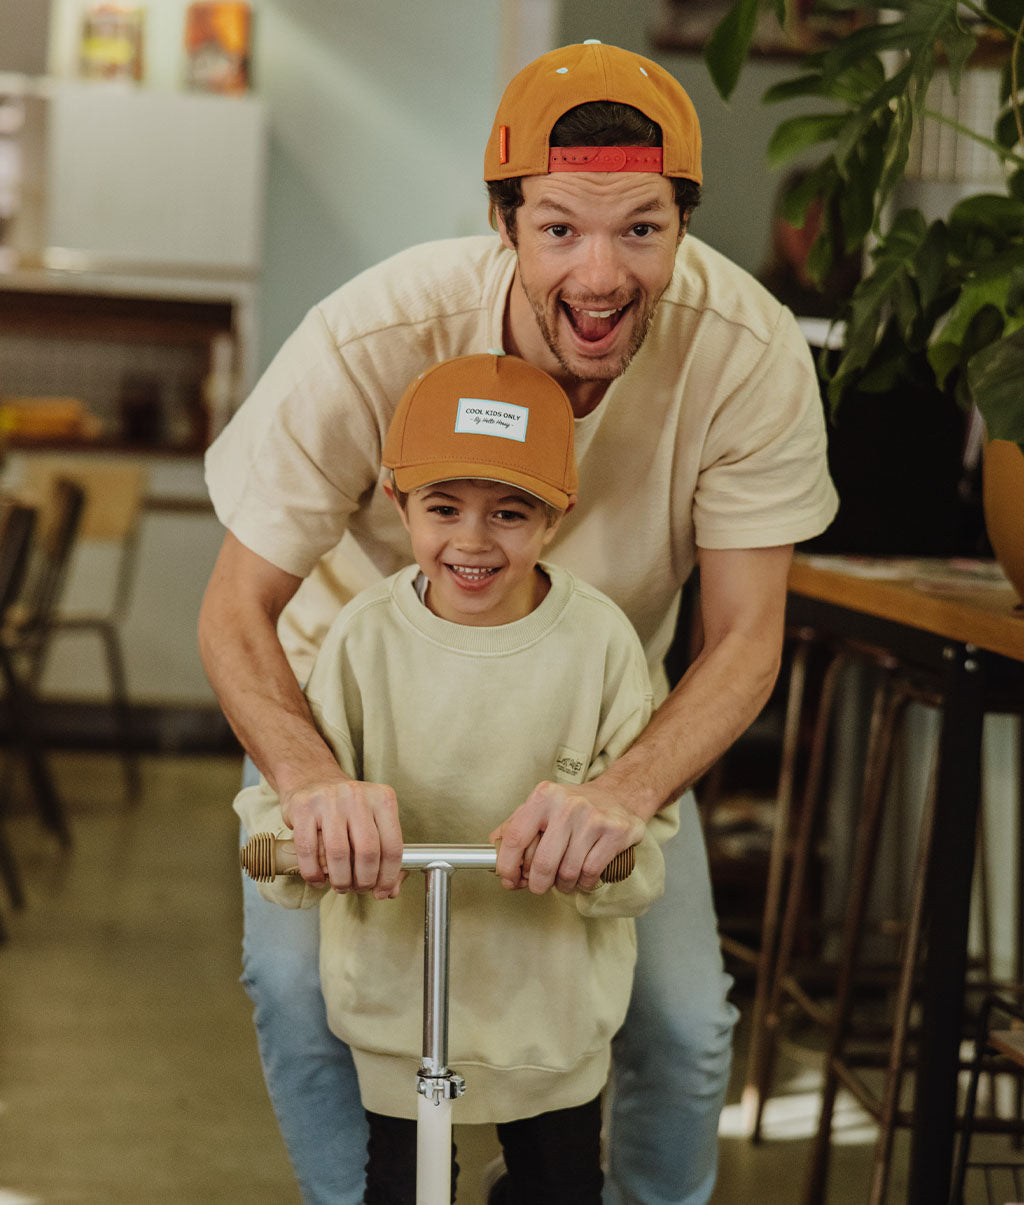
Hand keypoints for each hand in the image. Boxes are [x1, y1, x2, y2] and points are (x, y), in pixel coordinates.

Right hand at [282, 777, 403, 898]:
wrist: (312, 779)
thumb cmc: (347, 808)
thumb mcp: (372, 821)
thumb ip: (385, 854)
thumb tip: (392, 890)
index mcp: (382, 798)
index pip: (393, 846)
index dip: (388, 877)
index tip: (382, 892)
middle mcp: (357, 796)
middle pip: (367, 852)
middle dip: (364, 881)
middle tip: (358, 888)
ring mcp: (329, 800)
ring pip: (338, 854)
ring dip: (340, 880)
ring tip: (340, 885)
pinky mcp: (303, 807)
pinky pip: (308, 851)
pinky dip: (313, 874)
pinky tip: (318, 879)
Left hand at [489, 779, 645, 894]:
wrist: (619, 795)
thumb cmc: (574, 807)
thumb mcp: (541, 807)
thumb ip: (514, 827)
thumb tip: (492, 855)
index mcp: (543, 797)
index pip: (515, 837)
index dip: (507, 866)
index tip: (508, 879)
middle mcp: (567, 805)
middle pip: (543, 863)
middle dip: (538, 884)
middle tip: (539, 885)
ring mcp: (593, 819)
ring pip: (568, 873)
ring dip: (563, 885)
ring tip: (564, 878)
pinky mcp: (615, 833)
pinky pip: (590, 873)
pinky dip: (583, 882)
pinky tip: (583, 874)